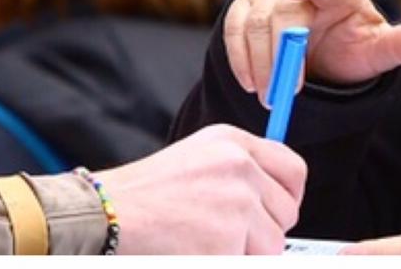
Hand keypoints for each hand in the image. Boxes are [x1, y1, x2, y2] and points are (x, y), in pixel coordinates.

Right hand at [93, 123, 307, 254]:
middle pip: (287, 213)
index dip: (287, 197)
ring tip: (204, 239)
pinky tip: (196, 250)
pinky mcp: (228, 240)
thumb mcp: (194, 159)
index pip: (294, 171)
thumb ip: (237, 171)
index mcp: (232, 143)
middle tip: (222, 229)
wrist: (106, 214)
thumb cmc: (142, 193)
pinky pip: (247, 262)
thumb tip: (276, 199)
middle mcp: (239, 167)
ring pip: (273, 245)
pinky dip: (224, 261)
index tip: (272, 210)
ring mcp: (236, 203)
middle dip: (264, 230)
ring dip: (245, 251)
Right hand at [225, 0, 400, 102]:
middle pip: (281, 13)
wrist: (321, 52)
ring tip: (269, 97)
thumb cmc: (352, 48)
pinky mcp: (244, 7)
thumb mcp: (377, 52)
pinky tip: (248, 83)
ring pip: (253, 23)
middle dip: (279, 56)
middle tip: (283, 94)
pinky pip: (233, 30)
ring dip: (258, 64)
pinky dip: (238, 58)